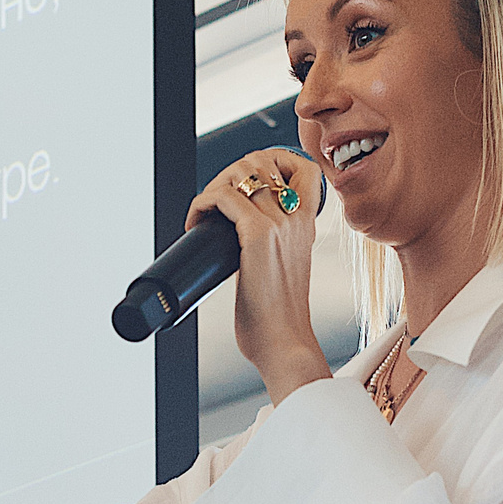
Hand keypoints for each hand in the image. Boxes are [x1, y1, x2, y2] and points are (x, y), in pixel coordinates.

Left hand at [187, 148, 331, 402]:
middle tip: (214, 200)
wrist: (285, 345)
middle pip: (264, 159)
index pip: (304, 167)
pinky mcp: (258, 236)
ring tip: (204, 212)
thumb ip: (275, 250)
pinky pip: (224, 197)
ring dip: (214, 184)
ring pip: (242, 171)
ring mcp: (280, 224)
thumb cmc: (278, 319)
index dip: (272, 160)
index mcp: (308, 224)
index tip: (245, 183)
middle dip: (231, 170)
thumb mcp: (286, 270)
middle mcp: (298, 218)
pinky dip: (202, 203)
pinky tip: (194, 223)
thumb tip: (240, 248)